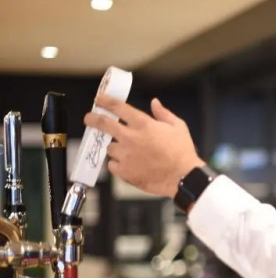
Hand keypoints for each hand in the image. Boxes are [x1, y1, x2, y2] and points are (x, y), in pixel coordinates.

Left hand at [84, 94, 204, 197]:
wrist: (184, 177)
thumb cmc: (183, 152)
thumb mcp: (178, 127)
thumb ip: (164, 114)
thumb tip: (154, 103)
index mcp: (143, 124)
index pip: (118, 107)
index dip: (105, 101)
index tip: (99, 100)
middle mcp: (131, 137)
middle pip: (103, 124)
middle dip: (92, 119)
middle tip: (89, 119)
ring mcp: (125, 155)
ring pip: (110, 147)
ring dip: (115, 148)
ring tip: (127, 152)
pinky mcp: (124, 171)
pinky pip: (112, 165)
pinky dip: (117, 164)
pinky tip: (128, 165)